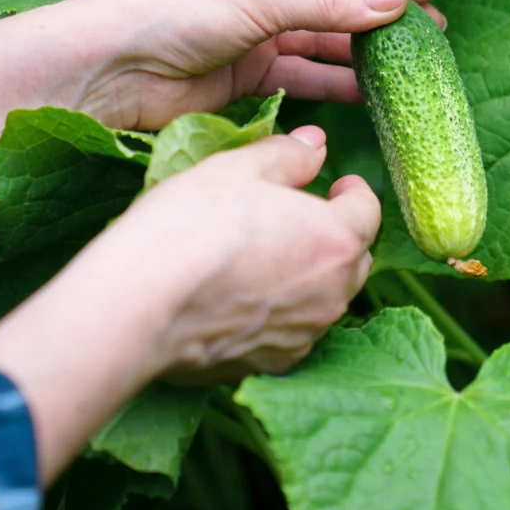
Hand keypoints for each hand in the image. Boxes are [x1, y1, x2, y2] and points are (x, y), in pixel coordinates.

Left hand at [63, 0, 442, 128]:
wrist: (104, 69)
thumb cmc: (172, 10)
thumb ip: (329, 3)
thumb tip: (398, 1)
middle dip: (379, 15)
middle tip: (430, 34)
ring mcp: (251, 29)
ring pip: (320, 38)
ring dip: (361, 51)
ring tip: (409, 65)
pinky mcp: (245, 71)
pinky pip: (301, 72)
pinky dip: (333, 81)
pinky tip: (369, 92)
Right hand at [126, 125, 374, 382]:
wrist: (141, 303)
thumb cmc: (191, 227)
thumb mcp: (237, 169)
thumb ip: (288, 155)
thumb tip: (316, 144)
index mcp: (336, 240)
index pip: (368, 210)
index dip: (352, 193)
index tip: (336, 185)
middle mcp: (332, 294)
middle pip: (354, 259)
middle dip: (336, 236)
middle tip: (299, 218)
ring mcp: (304, 335)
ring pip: (325, 299)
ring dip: (310, 277)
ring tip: (267, 257)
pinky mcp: (272, 365)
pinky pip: (293, 333)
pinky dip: (281, 314)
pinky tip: (244, 297)